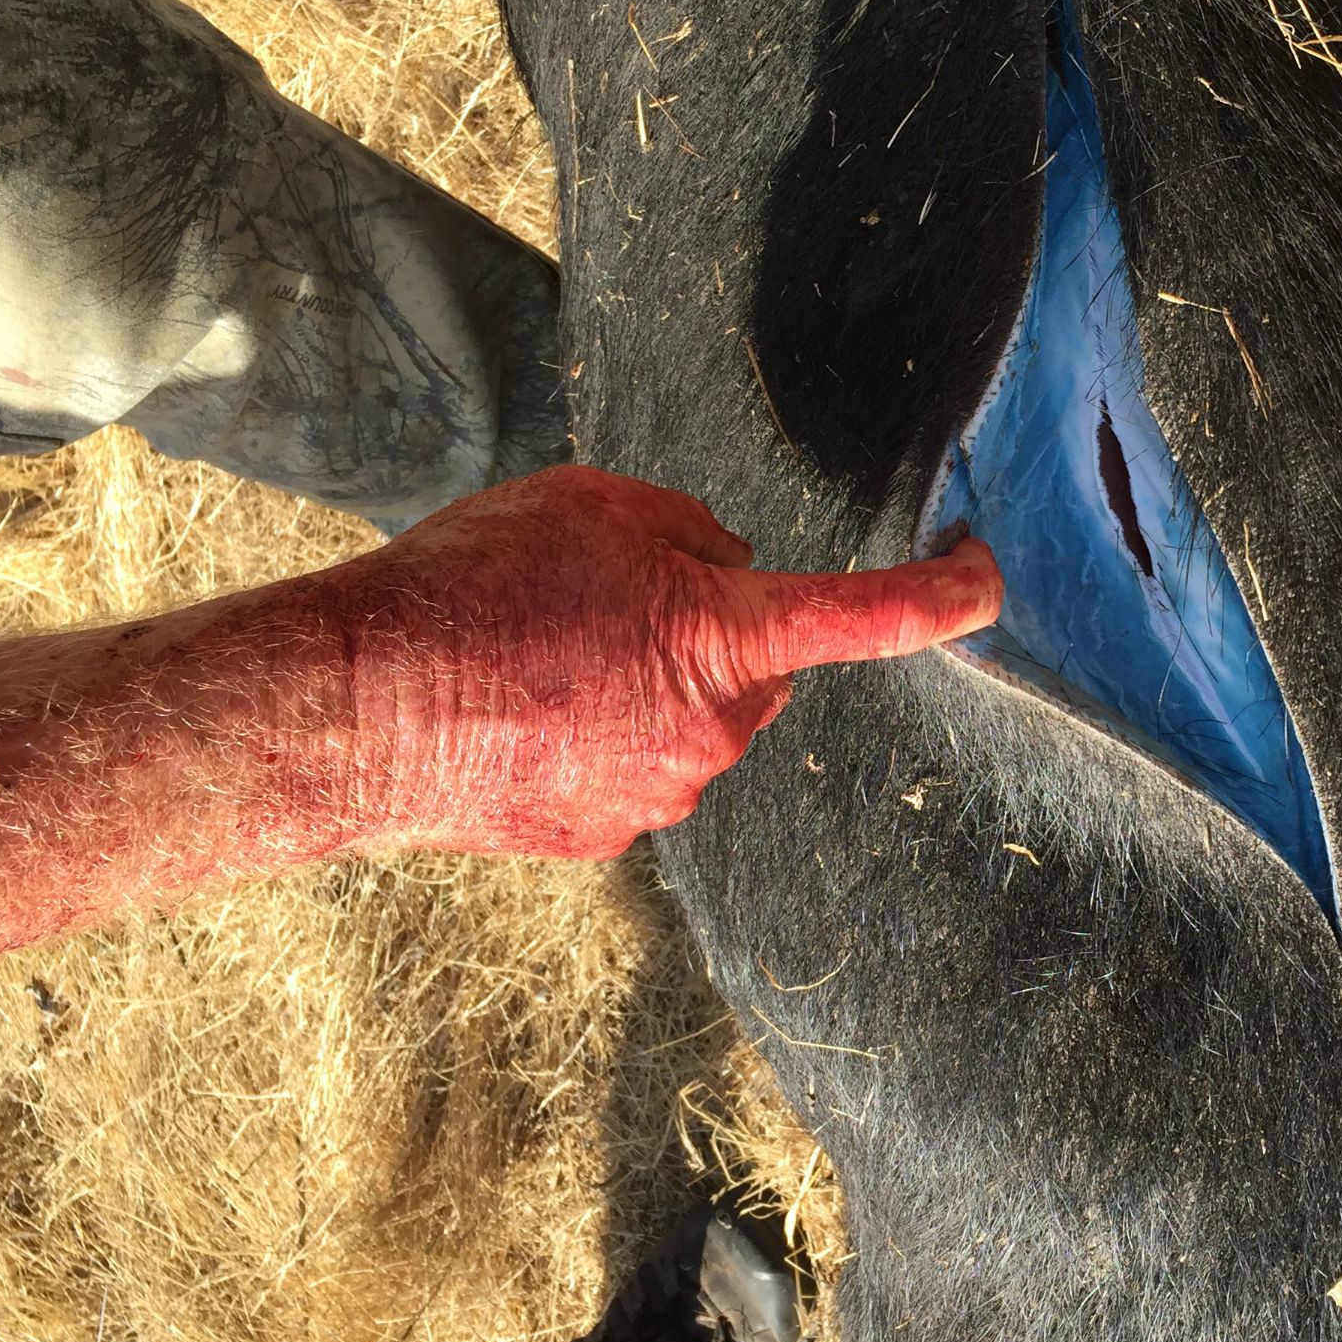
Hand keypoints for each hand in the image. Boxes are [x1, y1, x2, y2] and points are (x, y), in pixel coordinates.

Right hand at [315, 465, 999, 858]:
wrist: (355, 708)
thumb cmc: (471, 586)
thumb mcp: (593, 503)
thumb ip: (689, 531)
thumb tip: (727, 569)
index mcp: (728, 639)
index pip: (872, 616)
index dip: (945, 595)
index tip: (987, 578)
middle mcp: (716, 733)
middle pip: (754, 672)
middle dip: (710, 636)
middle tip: (604, 602)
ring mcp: (662, 797)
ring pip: (689, 724)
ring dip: (643, 687)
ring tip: (535, 657)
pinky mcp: (604, 838)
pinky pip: (629, 770)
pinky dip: (595, 738)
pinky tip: (516, 713)